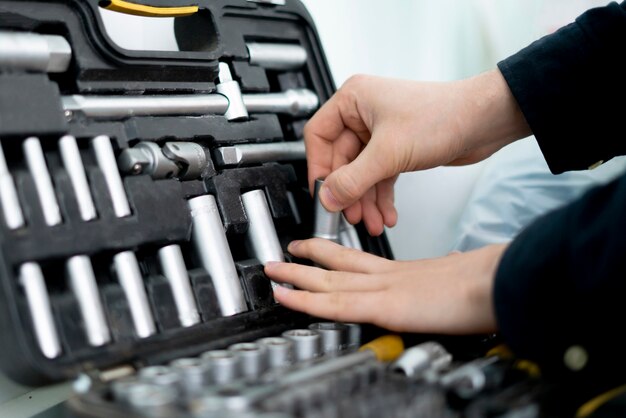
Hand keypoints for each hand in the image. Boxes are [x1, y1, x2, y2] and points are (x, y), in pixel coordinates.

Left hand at [265, 239, 507, 334]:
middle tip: (285, 254)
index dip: (334, 254)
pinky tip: (289, 298)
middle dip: (308, 259)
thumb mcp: (458, 274)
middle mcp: (388, 275)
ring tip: (274, 273)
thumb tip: (447, 271)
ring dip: (297, 277)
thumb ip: (443, 275)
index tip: (318, 249)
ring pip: (329, 282)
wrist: (497, 281)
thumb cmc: (484, 281)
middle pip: (339, 264)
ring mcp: (383, 288)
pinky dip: (308, 302)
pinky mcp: (385, 305)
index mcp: (405, 270)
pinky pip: (336, 305)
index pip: (360, 259)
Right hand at [305, 70, 529, 235]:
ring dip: (366, 199)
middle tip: (351, 215)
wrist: (485, 120)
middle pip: (341, 160)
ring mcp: (380, 132)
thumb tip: (328, 197)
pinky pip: (379, 176)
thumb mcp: (389, 153)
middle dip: (348, 191)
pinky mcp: (397, 148)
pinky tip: (386, 213)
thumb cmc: (443, 116)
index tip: (323, 194)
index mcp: (353, 100)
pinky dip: (381, 196)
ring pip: (361, 172)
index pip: (318, 136)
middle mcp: (364, 114)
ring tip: (372, 221)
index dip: (318, 168)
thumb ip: (353, 179)